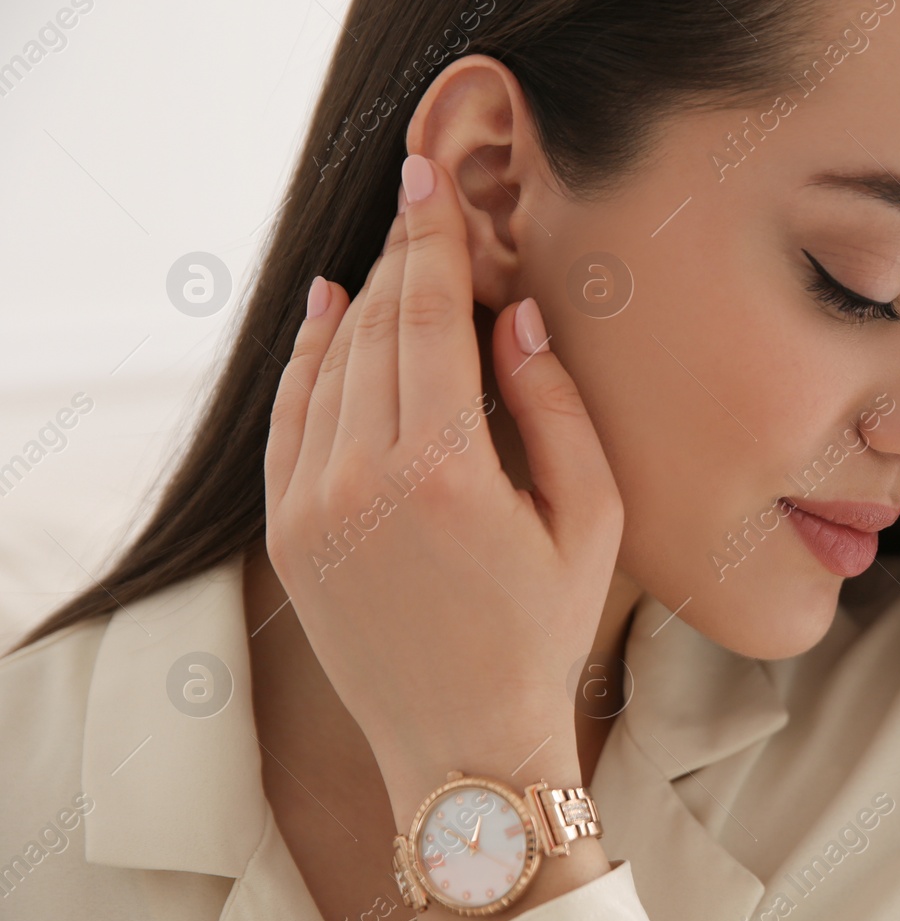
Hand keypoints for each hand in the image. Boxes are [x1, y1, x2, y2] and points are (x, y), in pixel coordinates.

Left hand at [262, 154, 623, 821]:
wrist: (463, 744)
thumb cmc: (544, 634)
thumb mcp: (591, 521)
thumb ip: (557, 407)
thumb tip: (516, 315)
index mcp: (447, 473)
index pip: (428, 318)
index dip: (432, 239)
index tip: (429, 177)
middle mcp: (363, 481)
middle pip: (375, 329)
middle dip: (403, 254)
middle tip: (420, 193)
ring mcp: (311, 509)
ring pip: (327, 366)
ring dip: (360, 302)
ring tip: (392, 254)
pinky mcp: (287, 535)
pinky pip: (291, 419)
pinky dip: (307, 359)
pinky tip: (329, 317)